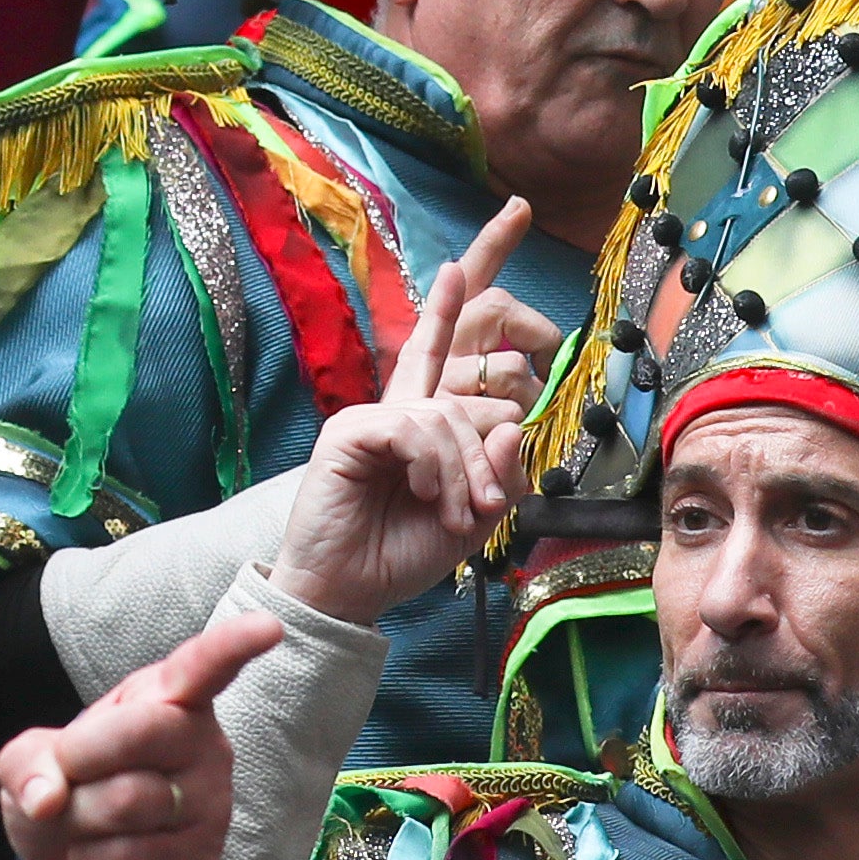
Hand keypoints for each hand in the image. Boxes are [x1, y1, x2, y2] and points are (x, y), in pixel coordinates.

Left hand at [0, 601, 270, 859]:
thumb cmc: (70, 800)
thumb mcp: (31, 766)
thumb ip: (28, 763)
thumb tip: (48, 797)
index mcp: (165, 700)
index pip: (203, 668)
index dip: (232, 646)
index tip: (267, 627)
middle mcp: (200, 744)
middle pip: (146, 730)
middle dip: (82, 757)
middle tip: (66, 778)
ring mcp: (208, 804)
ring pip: (129, 800)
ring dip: (80, 820)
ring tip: (86, 827)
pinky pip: (130, 857)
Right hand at [273, 209, 552, 620]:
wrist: (350, 592)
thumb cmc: (403, 553)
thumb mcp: (473, 517)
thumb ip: (500, 473)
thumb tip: (510, 424)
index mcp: (420, 427)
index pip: (437, 356)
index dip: (445, 310)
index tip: (455, 267)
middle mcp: (394, 412)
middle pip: (458, 390)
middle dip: (485, 452)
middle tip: (487, 504)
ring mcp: (369, 420)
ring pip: (443, 416)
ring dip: (462, 471)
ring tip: (457, 513)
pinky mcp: (348, 433)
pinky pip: (409, 428)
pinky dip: (429, 465)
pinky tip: (424, 493)